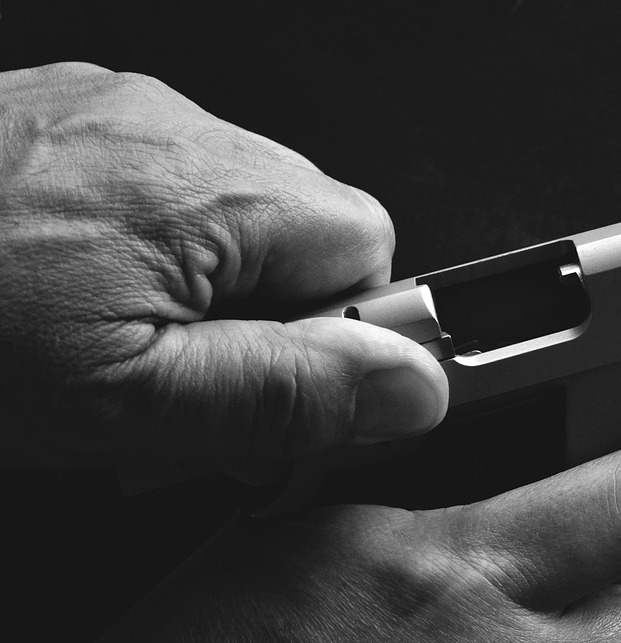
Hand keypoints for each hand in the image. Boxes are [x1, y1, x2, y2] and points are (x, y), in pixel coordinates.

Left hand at [0, 62, 446, 467]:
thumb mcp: (124, 406)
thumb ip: (288, 392)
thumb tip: (417, 386)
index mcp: (209, 188)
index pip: (371, 246)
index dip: (343, 333)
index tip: (284, 390)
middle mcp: (169, 124)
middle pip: (302, 228)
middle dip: (271, 317)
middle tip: (185, 390)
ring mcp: (107, 109)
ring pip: (227, 212)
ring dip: (203, 288)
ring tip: (114, 348)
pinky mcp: (54, 114)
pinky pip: (153, 186)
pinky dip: (140, 249)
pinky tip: (71, 298)